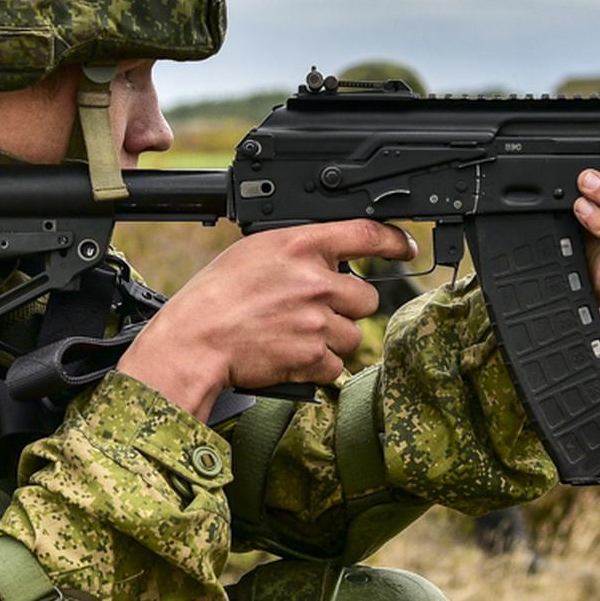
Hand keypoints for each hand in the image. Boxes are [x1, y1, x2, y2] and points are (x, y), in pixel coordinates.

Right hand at [117, 220, 416, 419]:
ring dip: (331, 340)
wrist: (195, 340)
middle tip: (314, 313)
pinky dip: (317, 366)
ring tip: (294, 337)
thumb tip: (326, 260)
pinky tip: (289, 356)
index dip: (393, 241)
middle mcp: (315, 280)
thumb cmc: (213, 297)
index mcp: (299, 245)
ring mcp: (317, 320)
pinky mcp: (312, 355)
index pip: (366, 234)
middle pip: (366, 297)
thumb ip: (296, 252)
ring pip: (352, 335)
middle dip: (346, 308)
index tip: (404, 248)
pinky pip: (335, 365)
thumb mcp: (252, 252)